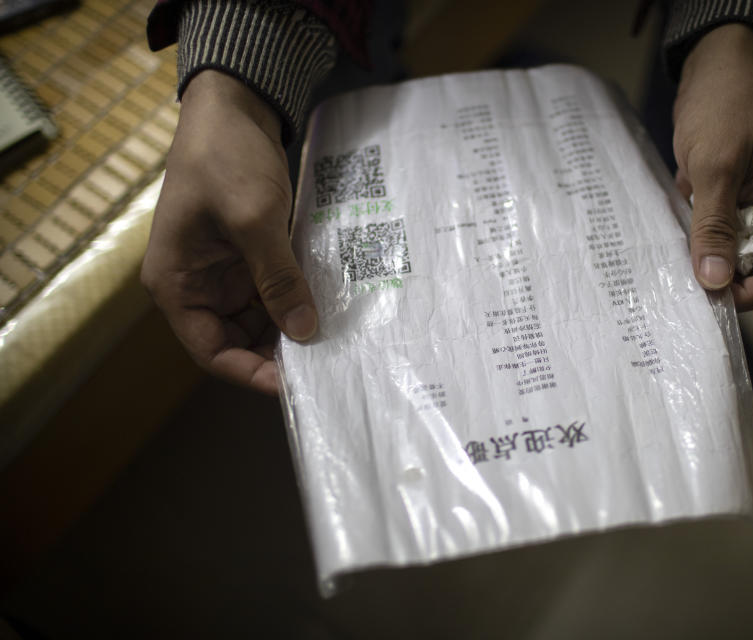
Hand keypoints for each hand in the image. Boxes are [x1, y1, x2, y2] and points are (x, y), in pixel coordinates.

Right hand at [141, 71, 316, 394]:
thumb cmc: (226, 158)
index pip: (211, 351)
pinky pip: (273, 292)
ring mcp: (224, 271)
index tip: (294, 386)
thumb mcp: (253, 220)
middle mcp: (197, 285)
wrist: (233, 107)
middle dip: (277, 353)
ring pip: (259, 319)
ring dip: (291, 328)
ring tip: (333, 341)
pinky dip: (296, 301)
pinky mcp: (248, 255)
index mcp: (176, 283)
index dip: (251, 373)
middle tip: (325, 364)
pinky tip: (326, 308)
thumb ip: (278, 279)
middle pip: (237, 340)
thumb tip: (304, 333)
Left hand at [672, 24, 752, 310]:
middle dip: (726, 279)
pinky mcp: (733, 201)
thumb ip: (715, 225)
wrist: (715, 72)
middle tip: (684, 277)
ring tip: (676, 257)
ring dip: (709, 259)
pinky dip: (699, 239)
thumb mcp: (716, 168)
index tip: (710, 292)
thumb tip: (714, 281)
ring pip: (737, 257)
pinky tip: (675, 235)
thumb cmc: (723, 109)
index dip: (752, 294)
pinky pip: (719, 235)